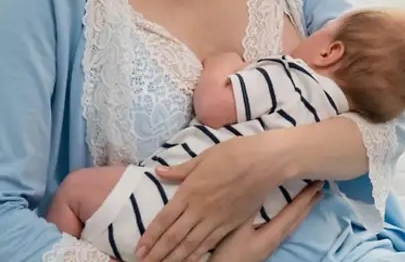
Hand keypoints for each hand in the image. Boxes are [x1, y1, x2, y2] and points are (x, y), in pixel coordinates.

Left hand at [133, 133, 295, 261]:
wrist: (265, 162)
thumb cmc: (234, 153)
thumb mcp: (204, 157)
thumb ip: (181, 169)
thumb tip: (159, 171)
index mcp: (190, 191)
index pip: (164, 219)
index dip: (150, 236)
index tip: (139, 248)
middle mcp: (200, 209)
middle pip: (174, 236)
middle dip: (157, 252)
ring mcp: (215, 219)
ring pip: (190, 245)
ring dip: (173, 258)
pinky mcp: (230, 224)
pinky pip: (210, 244)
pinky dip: (197, 255)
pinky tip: (188, 261)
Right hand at [209, 183, 322, 261]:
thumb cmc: (230, 252)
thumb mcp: (238, 228)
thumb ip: (250, 209)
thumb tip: (262, 187)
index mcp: (274, 232)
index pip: (294, 210)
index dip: (306, 196)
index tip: (318, 182)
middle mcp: (277, 238)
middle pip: (298, 217)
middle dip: (309, 202)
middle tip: (320, 187)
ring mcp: (272, 243)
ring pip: (293, 223)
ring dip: (303, 209)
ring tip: (311, 199)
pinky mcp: (266, 246)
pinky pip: (286, 226)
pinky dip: (293, 216)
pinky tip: (290, 215)